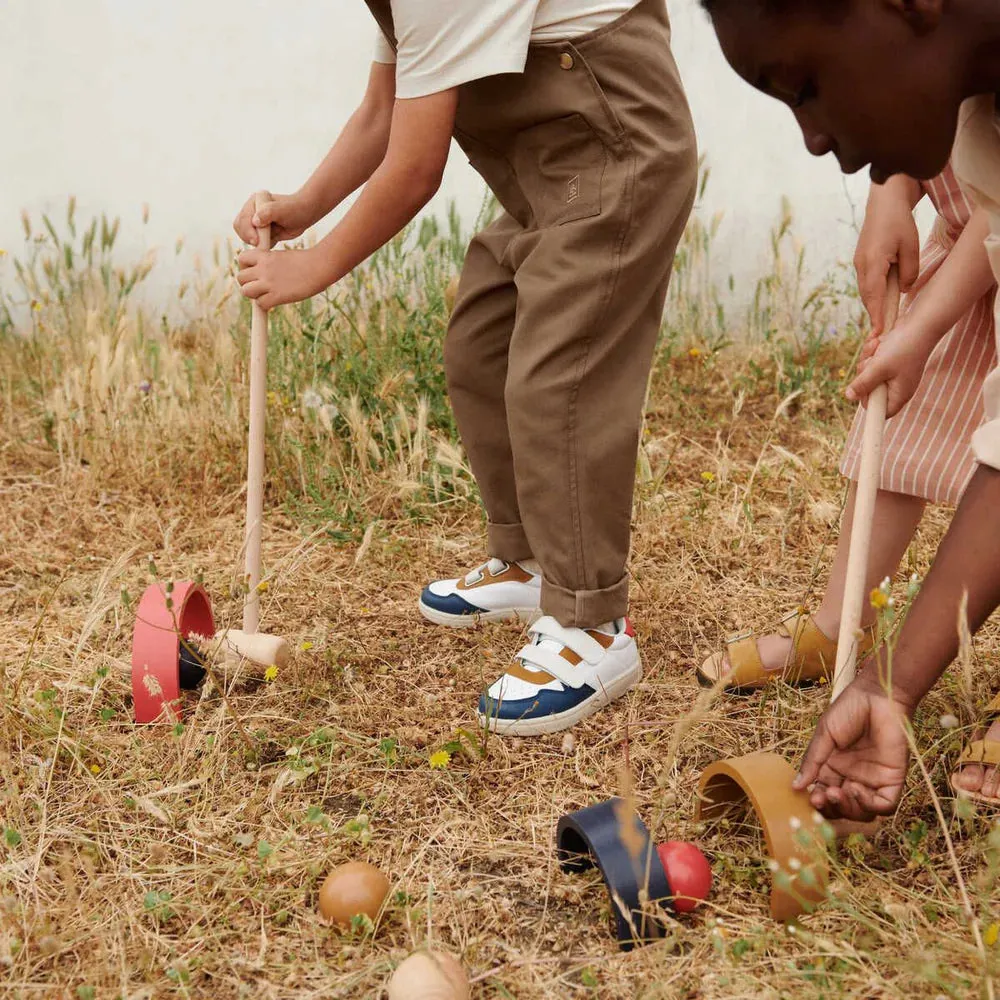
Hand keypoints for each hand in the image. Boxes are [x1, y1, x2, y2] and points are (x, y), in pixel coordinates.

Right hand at [232, 191, 314, 246]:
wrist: (306, 214)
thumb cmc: (295, 209)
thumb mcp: (283, 210)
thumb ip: (268, 213)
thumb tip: (255, 221)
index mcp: (254, 203)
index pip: (242, 219)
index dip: (247, 231)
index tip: (256, 240)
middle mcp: (252, 212)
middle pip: (240, 229)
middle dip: (248, 238)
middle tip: (260, 244)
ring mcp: (256, 223)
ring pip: (247, 237)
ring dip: (255, 243)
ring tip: (268, 243)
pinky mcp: (263, 233)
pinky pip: (257, 244)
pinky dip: (261, 247)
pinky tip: (271, 245)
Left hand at [236, 247, 330, 309]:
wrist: (319, 266)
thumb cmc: (306, 261)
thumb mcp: (283, 256)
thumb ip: (270, 262)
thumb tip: (263, 273)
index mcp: (265, 256)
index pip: (241, 259)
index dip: (245, 267)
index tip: (254, 272)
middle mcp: (263, 268)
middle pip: (240, 278)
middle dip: (247, 283)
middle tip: (259, 287)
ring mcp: (269, 282)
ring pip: (246, 291)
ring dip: (254, 295)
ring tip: (266, 295)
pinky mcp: (277, 296)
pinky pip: (260, 304)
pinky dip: (265, 305)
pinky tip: (275, 301)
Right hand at [793, 674, 910, 821]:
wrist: (877, 696)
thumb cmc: (849, 709)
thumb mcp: (824, 735)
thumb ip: (812, 761)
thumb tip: (796, 786)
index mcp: (834, 767)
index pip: (823, 794)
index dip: (816, 801)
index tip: (808, 797)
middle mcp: (853, 777)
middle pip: (841, 808)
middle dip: (830, 808)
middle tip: (821, 797)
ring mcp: (873, 780)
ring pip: (862, 812)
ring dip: (848, 809)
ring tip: (837, 792)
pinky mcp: (893, 780)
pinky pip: (884, 805)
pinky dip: (868, 805)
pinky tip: (856, 789)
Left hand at [845, 320, 934, 416]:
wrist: (920, 323)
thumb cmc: (904, 347)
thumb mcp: (879, 367)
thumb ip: (863, 384)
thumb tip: (849, 397)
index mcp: (899, 394)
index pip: (880, 411)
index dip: (867, 402)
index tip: (860, 388)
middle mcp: (898, 387)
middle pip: (869, 391)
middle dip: (865, 374)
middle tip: (871, 362)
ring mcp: (894, 374)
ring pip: (868, 374)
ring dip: (868, 359)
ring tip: (877, 348)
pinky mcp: (891, 362)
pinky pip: (874, 362)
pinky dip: (873, 352)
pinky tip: (878, 342)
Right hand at [854, 185, 919, 334]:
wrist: (883, 203)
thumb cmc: (899, 222)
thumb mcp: (911, 246)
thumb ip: (909, 271)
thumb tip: (904, 290)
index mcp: (873, 262)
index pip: (875, 296)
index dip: (877, 316)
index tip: (878, 333)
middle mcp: (861, 266)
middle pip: (867, 297)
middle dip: (874, 316)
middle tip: (880, 335)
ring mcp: (859, 264)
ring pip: (866, 291)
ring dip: (874, 306)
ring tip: (882, 322)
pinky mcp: (861, 262)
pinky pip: (867, 284)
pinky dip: (873, 295)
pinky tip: (880, 302)